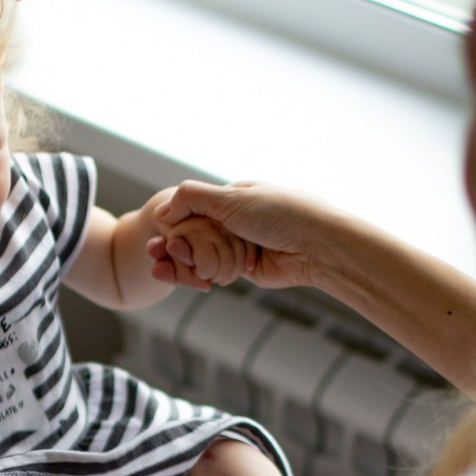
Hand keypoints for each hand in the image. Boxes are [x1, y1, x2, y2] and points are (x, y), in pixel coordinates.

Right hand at [151, 181, 331, 293]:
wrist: (315, 246)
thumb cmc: (280, 214)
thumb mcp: (232, 198)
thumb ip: (193, 199)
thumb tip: (163, 210)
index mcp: (231, 196)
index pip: (190, 208)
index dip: (174, 222)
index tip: (162, 234)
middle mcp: (234, 219)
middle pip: (193, 233)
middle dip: (176, 244)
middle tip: (160, 254)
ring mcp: (239, 244)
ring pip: (202, 254)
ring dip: (187, 262)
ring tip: (170, 268)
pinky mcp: (245, 268)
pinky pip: (217, 271)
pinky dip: (205, 275)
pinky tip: (197, 280)